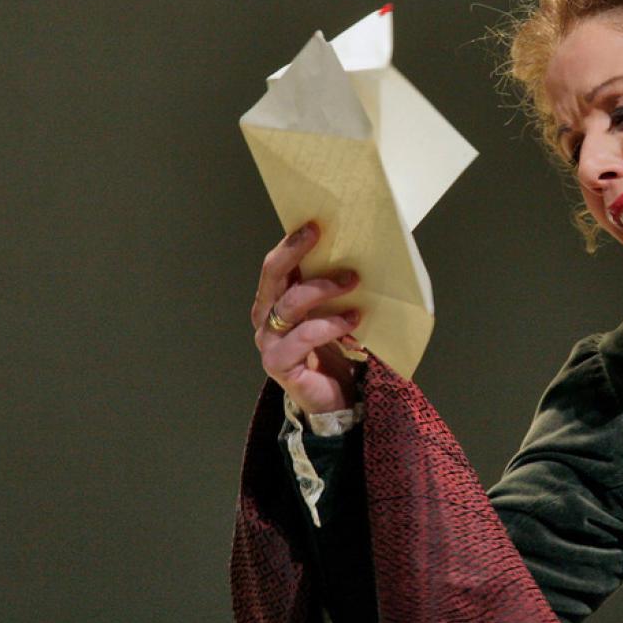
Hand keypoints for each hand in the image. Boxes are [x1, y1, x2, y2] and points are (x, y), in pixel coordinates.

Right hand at [251, 223, 362, 414]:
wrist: (335, 399)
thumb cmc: (335, 351)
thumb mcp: (332, 312)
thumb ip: (332, 290)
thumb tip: (356, 254)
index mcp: (274, 302)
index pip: (276, 266)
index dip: (290, 244)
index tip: (314, 224)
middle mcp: (265, 319)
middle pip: (274, 277)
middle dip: (296, 252)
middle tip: (321, 236)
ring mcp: (270, 342)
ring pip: (291, 304)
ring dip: (324, 288)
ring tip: (352, 282)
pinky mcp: (279, 364)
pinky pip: (304, 336)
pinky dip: (330, 324)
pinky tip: (353, 320)